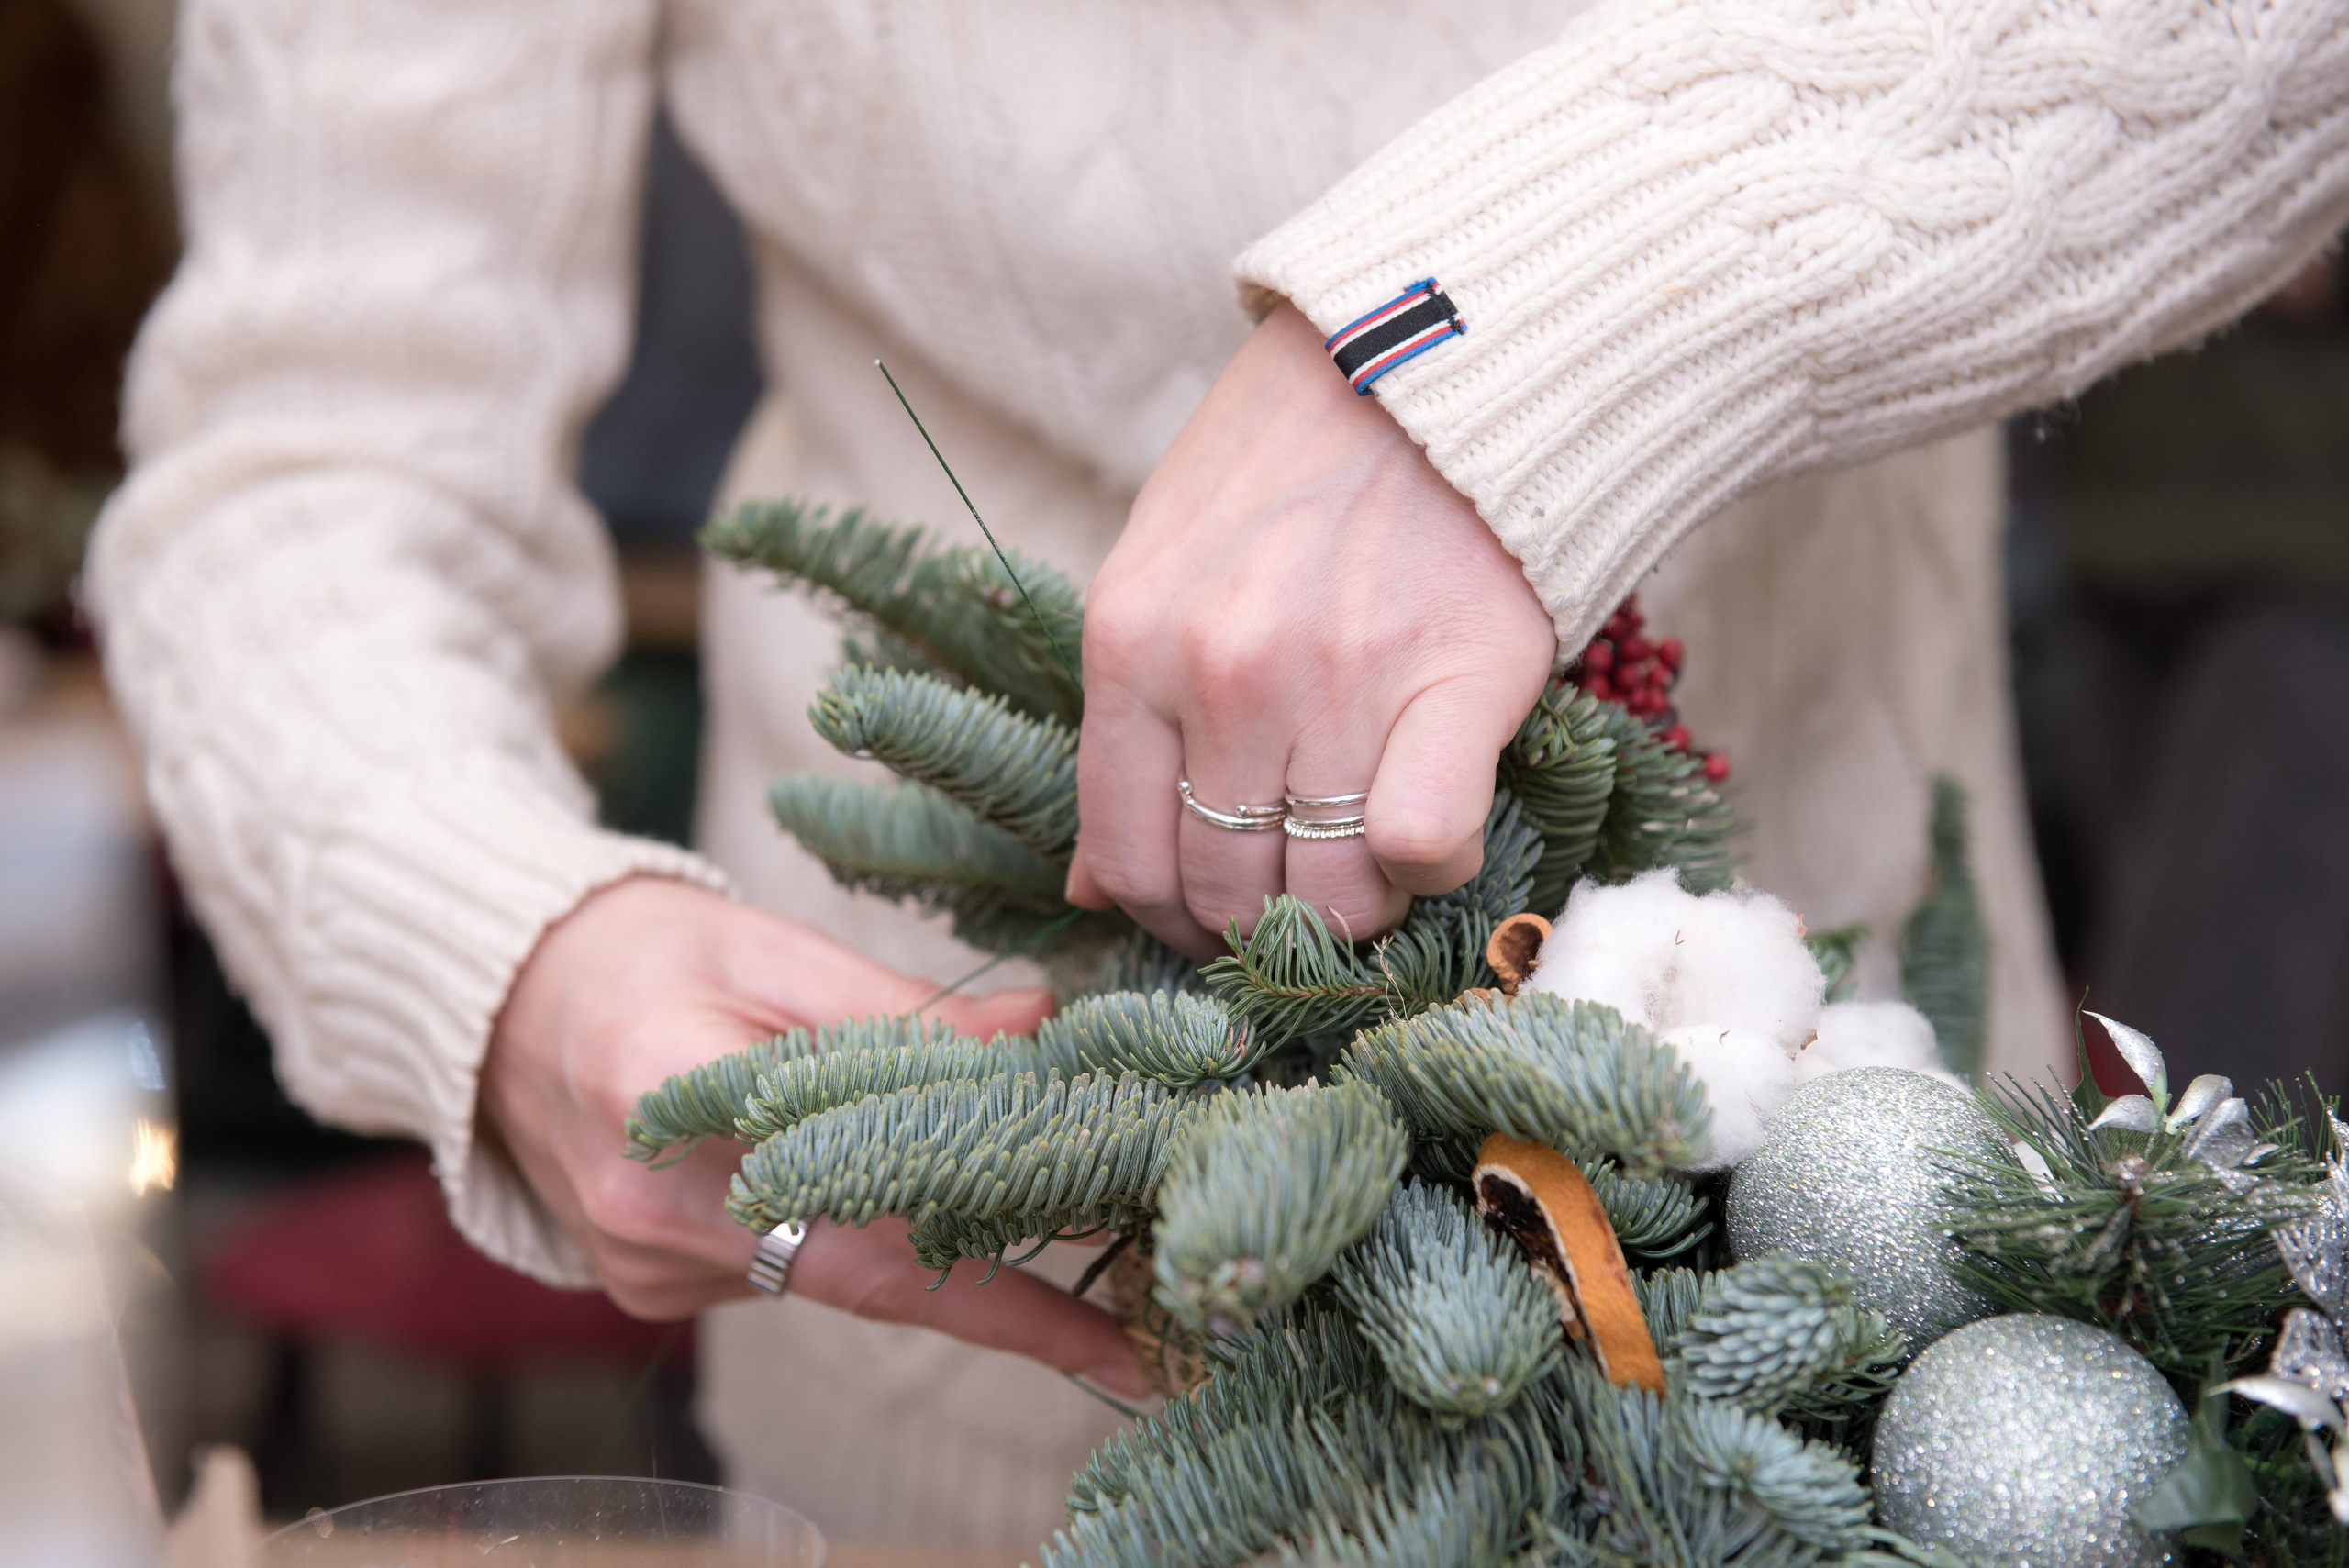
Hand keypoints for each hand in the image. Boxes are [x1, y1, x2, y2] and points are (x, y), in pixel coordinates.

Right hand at [481, 877, 1150, 1396]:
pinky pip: (782, 1273)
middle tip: (1123, 1310)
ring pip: (831, 1276)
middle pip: (867, 1274)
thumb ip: (903, 1010)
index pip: (873, 1211)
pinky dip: (847, 1233)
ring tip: (1020, 1199)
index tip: (1116, 1339)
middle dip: (1000, 1287)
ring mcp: (641, 1265)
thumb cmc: (645, 949)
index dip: (1005, 1287)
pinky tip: (871, 1182)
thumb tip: (1047, 1028)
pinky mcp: (645, 1287)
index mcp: (675, 1093)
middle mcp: (651, 1206)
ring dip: (925, 1242)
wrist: (500, 1000)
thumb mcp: (772, 944)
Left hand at [1070, 303, 1556, 958]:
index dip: (1169, 924)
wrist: (1424, 357)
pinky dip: (1433, 866)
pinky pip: (1425, 843)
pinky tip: (1437, 831)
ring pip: (1332, 892)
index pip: (1126, 861)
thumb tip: (1094, 886)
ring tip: (1372, 861)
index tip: (1210, 921)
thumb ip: (1123, 727)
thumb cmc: (1284, 467)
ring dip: (1355, 906)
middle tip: (1303, 899)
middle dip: (1262, 928)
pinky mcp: (1457, 673)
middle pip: (1227, 892)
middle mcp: (1221, 671)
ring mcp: (1338, 677)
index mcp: (1129, 644)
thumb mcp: (1156, 572)